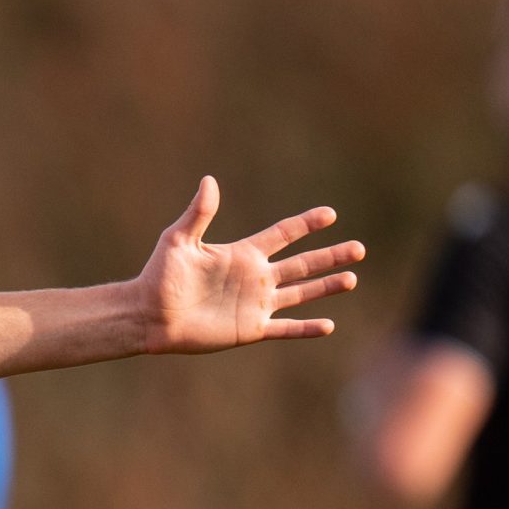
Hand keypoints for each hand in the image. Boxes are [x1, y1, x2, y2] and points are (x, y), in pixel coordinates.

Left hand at [137, 177, 362, 354]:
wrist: (148, 315)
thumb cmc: (159, 276)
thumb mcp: (178, 241)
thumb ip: (199, 213)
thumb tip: (209, 180)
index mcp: (242, 254)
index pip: (282, 235)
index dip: (305, 224)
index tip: (330, 214)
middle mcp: (255, 278)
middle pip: (302, 264)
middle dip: (330, 256)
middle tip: (360, 248)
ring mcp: (256, 304)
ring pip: (301, 294)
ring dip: (326, 287)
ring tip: (352, 278)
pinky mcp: (251, 328)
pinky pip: (285, 328)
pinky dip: (306, 328)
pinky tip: (328, 325)